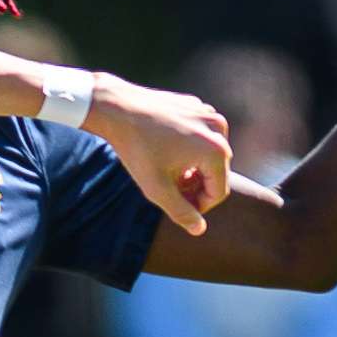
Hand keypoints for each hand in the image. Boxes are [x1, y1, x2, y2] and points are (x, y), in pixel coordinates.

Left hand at [86, 76, 232, 234]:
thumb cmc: (137, 149)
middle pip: (217, 172)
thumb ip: (181, 212)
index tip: (176, 205)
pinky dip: (190, 148)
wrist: (117, 108)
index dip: (198, 205)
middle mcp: (219, 129)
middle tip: (169, 188)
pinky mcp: (197, 106)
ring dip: (194, 167)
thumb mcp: (157, 188)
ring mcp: (209, 114)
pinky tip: (166, 150)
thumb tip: (200, 229)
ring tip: (167, 170)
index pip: (218, 192)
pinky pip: (201, 135)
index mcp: (216, 151)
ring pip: (210, 153)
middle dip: (196, 185)